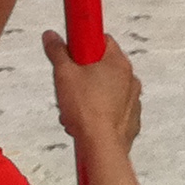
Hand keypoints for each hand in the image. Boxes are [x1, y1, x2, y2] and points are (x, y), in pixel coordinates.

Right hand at [45, 31, 142, 154]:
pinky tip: (85, 118)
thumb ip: (57, 51)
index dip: (84, 44)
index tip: (72, 51)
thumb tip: (52, 37)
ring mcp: (133, 101)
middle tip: (69, 82)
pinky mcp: (131, 120)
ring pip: (107, 89)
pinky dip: (101, 111)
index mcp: (118, 63)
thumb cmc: (87, 110)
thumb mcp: (63, 74)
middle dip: (84, 73)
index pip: (102, 39)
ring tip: (74, 106)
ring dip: (91, 93)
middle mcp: (130, 79)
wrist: (101, 146)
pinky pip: (113, 108)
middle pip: (103, 65)